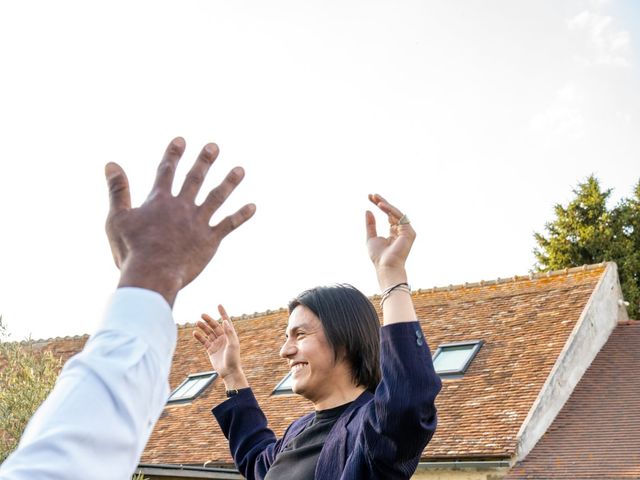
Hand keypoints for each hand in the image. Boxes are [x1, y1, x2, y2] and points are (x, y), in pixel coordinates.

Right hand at [105, 137, 255, 304]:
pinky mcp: (210, 240)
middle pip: (196, 178)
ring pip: (218, 197)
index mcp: (159, 200)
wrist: (152, 274)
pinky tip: (253, 206)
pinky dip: (241, 215)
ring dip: (230, 182)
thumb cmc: (131, 249)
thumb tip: (110, 163)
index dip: (173, 154)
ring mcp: (198, 222)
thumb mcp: (117, 218)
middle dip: (205, 161)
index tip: (181, 140)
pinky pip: (229, 224)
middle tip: (214, 147)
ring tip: (240, 170)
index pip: (167, 171)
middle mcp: (182, 206)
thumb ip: (117, 190)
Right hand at [193, 305, 244, 384]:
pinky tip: (195, 333)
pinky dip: (199, 337)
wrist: (229, 372)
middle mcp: (223, 338)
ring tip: (197, 323)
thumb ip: (229, 333)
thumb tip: (224, 321)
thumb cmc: (233, 358)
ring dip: (203, 327)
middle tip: (202, 315)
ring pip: (208, 333)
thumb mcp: (233, 344)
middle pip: (215, 326)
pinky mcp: (211, 350)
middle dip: (209, 320)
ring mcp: (216, 343)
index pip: (226, 321)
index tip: (218, 305)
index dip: (223, 313)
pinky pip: (204, 341)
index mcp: (230, 335)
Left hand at [366, 193, 415, 285]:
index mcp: (394, 232)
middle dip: (382, 202)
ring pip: (395, 213)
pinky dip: (389, 210)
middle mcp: (402, 230)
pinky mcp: (409, 232)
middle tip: (371, 195)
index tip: (370, 198)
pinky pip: (399, 216)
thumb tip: (368, 210)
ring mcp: (407, 231)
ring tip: (374, 198)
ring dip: (385, 204)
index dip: (380, 206)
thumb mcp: (371, 237)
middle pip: (392, 212)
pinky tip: (380, 205)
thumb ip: (370, 224)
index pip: (388, 215)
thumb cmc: (379, 256)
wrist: (386, 266)